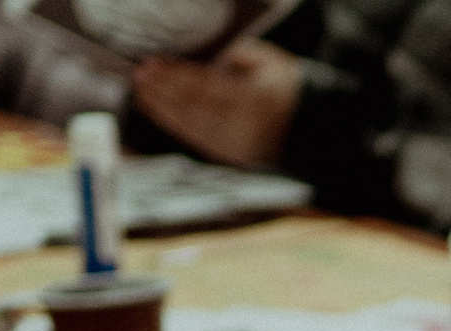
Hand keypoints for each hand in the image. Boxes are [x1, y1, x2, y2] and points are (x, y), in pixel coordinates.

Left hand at [130, 38, 302, 169]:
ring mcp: (237, 142)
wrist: (309, 128)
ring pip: (191, 123)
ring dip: (162, 108)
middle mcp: (244, 123)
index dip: (177, 75)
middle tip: (140, 75)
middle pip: (194, 104)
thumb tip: (205, 55)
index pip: (207, 84)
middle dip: (163, 89)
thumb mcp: (269, 62)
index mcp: (254, 97)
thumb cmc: (286, 88)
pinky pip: (196, 138)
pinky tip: (157, 111)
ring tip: (142, 92)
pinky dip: (173, 124)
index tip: (154, 64)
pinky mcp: (232, 155)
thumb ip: (238, 55)